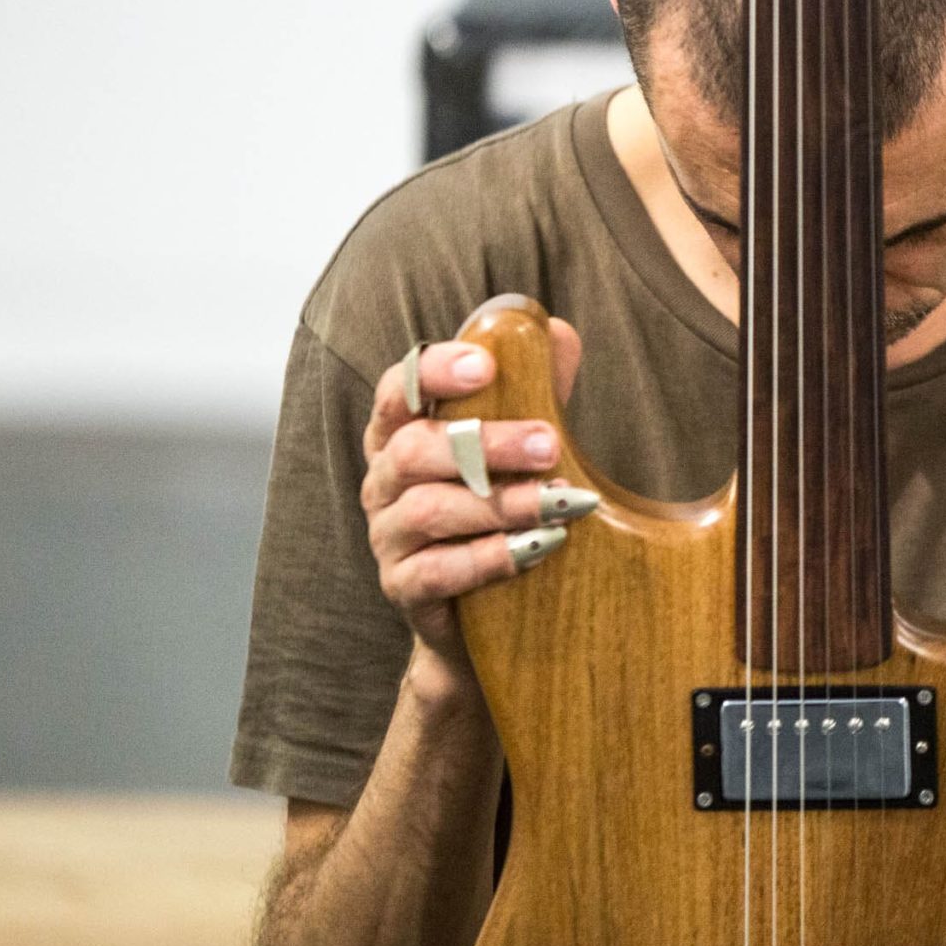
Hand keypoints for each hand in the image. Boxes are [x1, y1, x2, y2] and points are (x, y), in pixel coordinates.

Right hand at [359, 319, 589, 684]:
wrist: (481, 612)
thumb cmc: (497, 507)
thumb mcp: (519, 446)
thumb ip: (535, 389)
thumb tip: (558, 333)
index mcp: (400, 432)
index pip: (396, 388)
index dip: (433, 371)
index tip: (485, 365)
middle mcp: (383, 479)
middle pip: (416, 448)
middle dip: (488, 443)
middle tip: (551, 444)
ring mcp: (387, 536)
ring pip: (430, 509)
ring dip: (501, 503)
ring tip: (563, 502)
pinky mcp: (403, 587)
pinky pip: (438, 571)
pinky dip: (491, 557)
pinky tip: (539, 548)